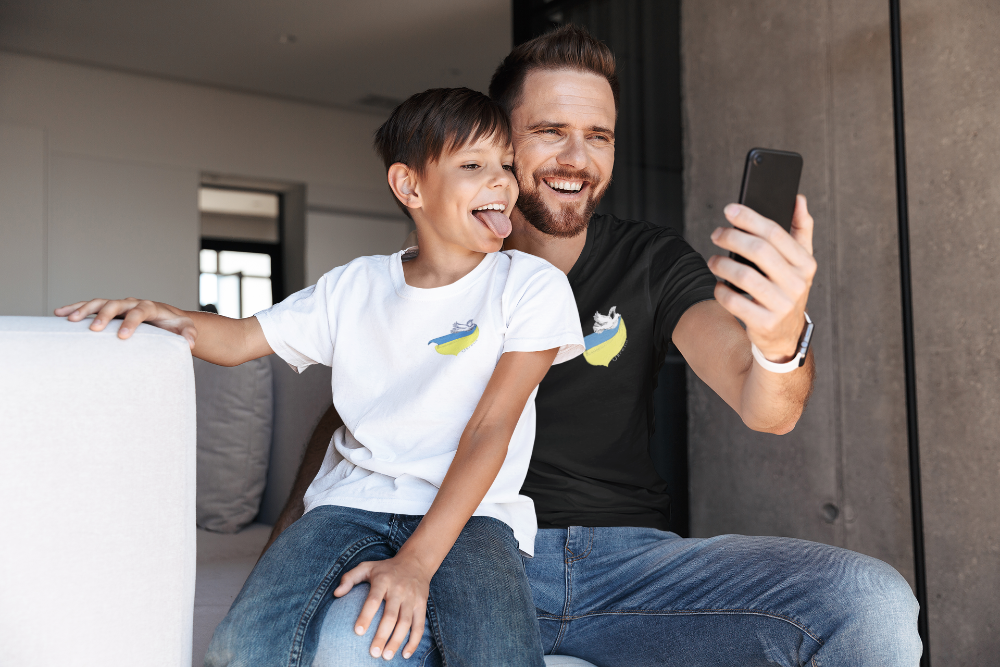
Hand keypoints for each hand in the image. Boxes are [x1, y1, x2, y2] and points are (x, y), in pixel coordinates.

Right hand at [55, 298, 197, 348]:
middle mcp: (132, 302)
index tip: (123, 337)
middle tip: (94, 330)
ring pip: (99, 302)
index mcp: (150, 307)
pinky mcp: (109, 309)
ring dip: (84, 309)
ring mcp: (119, 305)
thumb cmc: (174, 326)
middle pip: (116, 304)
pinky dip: (75, 308)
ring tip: (68, 320)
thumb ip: (188, 335)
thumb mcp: (185, 330)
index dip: (131, 322)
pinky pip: (90, 306)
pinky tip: (59, 314)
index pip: (140, 311)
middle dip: (104, 315)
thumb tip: (190, 343)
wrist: (167, 318)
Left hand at [334, 554, 430, 660]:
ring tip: (386, 656)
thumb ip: (349, 578)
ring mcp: (412, 598)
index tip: (357, 632)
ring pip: (405, 622)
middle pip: (390, 615)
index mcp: (383, 580)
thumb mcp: (366, 567)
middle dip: (382, 635)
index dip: (366, 616)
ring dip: (397, 641)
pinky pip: (419, 625)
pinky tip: (405, 654)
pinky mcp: (422, 605)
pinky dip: (414, 641)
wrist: (416, 562)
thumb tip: (336, 594)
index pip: (373, 599)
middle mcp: (398, 589)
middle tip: (373, 653)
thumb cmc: (385, 569)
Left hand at [707, 195, 816, 362]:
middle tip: (716, 234)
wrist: (784, 336)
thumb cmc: (787, 290)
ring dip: (722, 264)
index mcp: (806, 264)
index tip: (730, 210)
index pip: (775, 233)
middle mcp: (797, 284)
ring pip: (744, 276)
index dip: (750, 218)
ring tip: (713, 260)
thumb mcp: (800, 263)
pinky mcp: (764, 323)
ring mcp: (782, 305)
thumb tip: (798, 199)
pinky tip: (719, 285)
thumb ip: (801, 230)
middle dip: (732, 237)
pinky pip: (734, 301)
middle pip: (758, 251)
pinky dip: (721, 291)